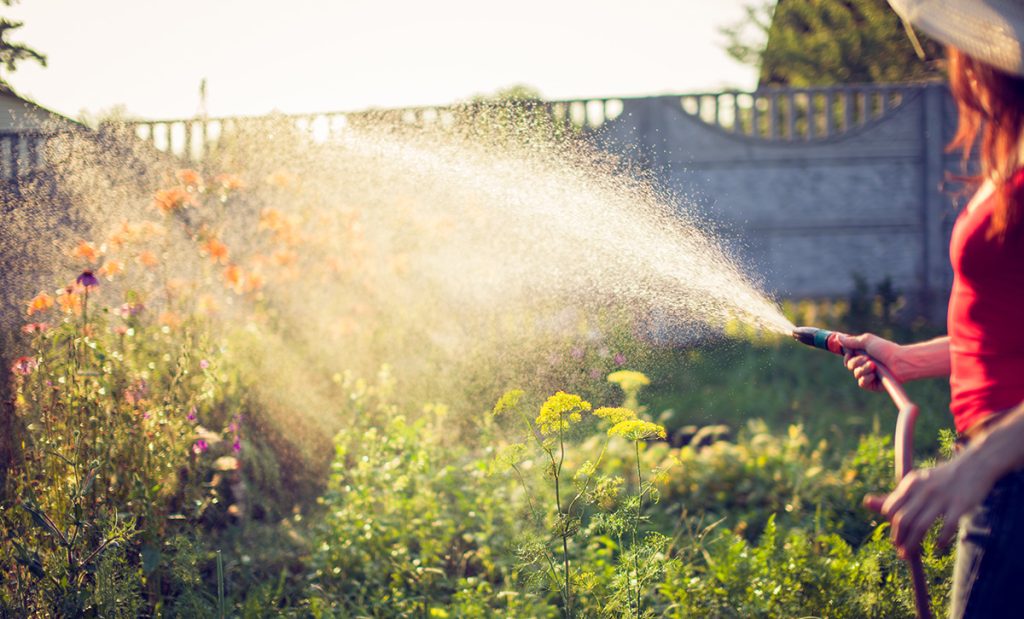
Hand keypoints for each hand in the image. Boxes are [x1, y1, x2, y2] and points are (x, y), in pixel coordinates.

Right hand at [838, 333, 902, 390]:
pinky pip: (862, 383)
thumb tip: (839, 337)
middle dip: (857, 362)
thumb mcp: (867, 341)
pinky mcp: (873, 385)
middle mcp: (865, 364)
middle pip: (850, 365)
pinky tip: (874, 375)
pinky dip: (866, 378)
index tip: (850, 353)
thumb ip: (852, 341)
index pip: (848, 357)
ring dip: (863, 369)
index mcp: (864, 354)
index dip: (847, 356)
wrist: (900, 362)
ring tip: (874, 366)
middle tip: (868, 359)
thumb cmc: (886, 349)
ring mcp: (869, 375)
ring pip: (856, 374)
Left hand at [863, 454, 994, 557]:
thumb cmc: (941, 478)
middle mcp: (923, 489)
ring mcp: (942, 498)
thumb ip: (895, 496)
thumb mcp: (916, 483)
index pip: (891, 509)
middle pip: (903, 519)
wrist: (974, 466)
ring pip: (920, 526)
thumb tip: (866, 503)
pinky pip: (947, 527)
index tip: (895, 538)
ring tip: (909, 554)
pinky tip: (937, 546)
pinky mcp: (960, 505)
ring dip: (912, 544)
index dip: (891, 526)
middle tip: (900, 551)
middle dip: (899, 538)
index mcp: (911, 483)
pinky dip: (940, 540)